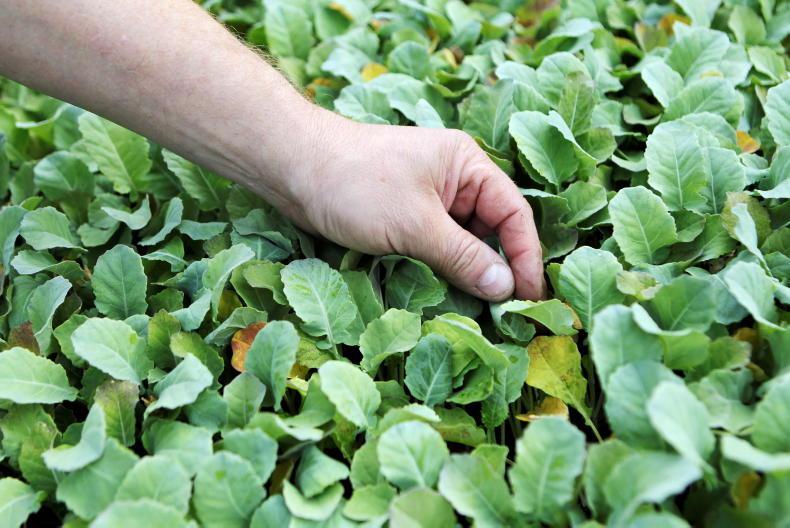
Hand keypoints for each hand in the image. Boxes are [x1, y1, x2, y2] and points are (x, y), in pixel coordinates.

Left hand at [272, 109, 545, 301]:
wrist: (292, 168)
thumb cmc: (355, 184)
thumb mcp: (415, 224)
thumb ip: (463, 257)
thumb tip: (505, 288)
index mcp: (467, 166)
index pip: (513, 214)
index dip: (526, 257)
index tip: (530, 298)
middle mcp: (454, 181)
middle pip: (491, 231)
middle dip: (497, 270)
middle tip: (505, 315)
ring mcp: (427, 200)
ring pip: (462, 243)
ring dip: (467, 274)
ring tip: (476, 312)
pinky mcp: (403, 218)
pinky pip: (435, 248)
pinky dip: (441, 271)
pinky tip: (443, 297)